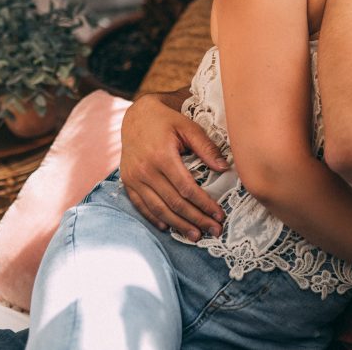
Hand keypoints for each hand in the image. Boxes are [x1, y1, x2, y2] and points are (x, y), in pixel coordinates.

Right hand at [120, 92, 226, 240]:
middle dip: (196, 219)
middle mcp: (145, 170)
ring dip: (178, 225)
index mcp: (162, 156)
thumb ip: (206, 147)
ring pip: (158, 209)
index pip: (187, 189)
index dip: (204, 204)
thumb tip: (224, 168)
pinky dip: (155, 218)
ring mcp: (133, 178)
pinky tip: (168, 227)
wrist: (136, 116)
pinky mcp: (127, 182)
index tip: (219, 214)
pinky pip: (141, 206)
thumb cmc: (166, 121)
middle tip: (214, 231)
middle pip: (174, 203)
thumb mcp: (188, 127)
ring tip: (195, 235)